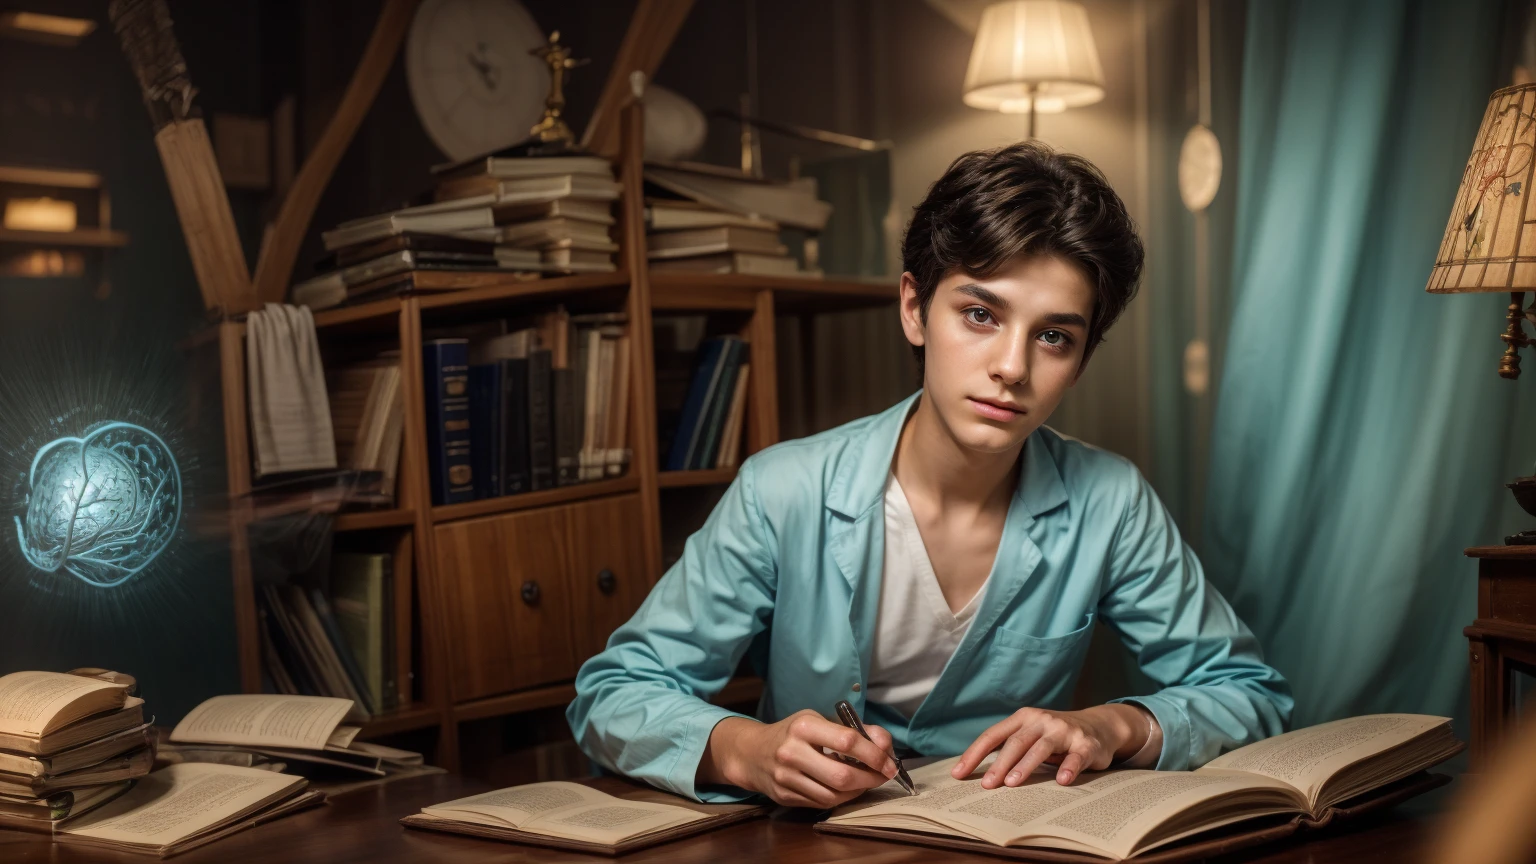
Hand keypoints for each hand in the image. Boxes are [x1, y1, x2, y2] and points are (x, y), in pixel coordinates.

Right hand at [697, 710, 898, 807]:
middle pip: (842, 775)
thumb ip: (851, 730)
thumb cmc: (791, 733)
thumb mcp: (817, 720)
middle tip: (884, 775)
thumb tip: (885, 743)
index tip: (890, 761)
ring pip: (834, 794)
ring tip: (868, 781)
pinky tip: (848, 789)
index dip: (874, 753)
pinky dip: (842, 798)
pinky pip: (822, 803)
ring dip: (859, 791)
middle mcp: (792, 752)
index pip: (847, 741)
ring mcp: (786, 777)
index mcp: (803, 727)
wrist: (751, 753)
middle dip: (871, 778)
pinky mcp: (785, 795)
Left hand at [952, 704, 1151, 787]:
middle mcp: (1041, 721)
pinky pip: (1076, 757)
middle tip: (986, 785)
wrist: (1100, 726)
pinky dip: (1068, 768)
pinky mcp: (1086, 744)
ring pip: (1041, 747)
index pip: (993, 735)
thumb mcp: (1031, 734)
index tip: (958, 774)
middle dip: (999, 764)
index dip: (974, 754)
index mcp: (1023, 718)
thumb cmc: (1056, 735)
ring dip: (1025, 765)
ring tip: (1012, 783)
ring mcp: (1064, 731)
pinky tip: (1062, 781)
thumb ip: (1009, 746)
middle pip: (1016, 742)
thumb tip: (974, 770)